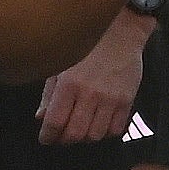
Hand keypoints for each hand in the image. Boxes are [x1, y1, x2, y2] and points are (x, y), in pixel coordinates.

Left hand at [36, 9, 152, 145]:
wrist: (122, 30)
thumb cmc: (89, 43)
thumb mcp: (62, 63)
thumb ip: (50, 92)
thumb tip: (41, 116)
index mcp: (69, 83)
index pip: (55, 121)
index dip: (48, 135)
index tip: (46, 137)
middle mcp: (90, 94)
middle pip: (75, 134)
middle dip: (65, 139)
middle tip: (62, 136)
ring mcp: (110, 98)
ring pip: (95, 135)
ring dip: (85, 137)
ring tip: (80, 129)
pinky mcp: (127, 100)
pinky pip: (116, 129)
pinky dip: (105, 132)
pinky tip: (99, 123)